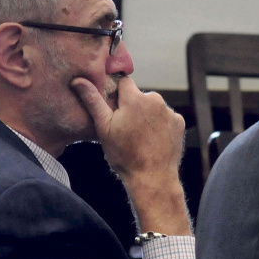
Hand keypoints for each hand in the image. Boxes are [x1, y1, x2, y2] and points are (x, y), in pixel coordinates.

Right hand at [71, 75, 191, 234]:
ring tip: (139, 138)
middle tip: (125, 129)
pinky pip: (165, 118)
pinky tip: (152, 140)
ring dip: (146, 116)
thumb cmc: (125, 155)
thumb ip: (93, 100)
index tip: (114, 110)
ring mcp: (169, 112)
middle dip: (132, 107)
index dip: (117, 95)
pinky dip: (159, 125)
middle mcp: (156, 100)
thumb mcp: (104, 128)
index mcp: (135, 98)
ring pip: (153, 107)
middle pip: (139, 96)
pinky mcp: (179, 123)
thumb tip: (79, 80)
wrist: (153, 178)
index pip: (124, 82)